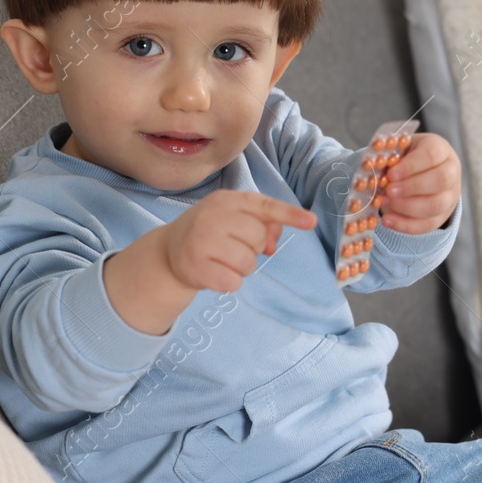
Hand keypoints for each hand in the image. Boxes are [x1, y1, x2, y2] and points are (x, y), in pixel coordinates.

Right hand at [162, 190, 317, 292]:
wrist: (170, 250)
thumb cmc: (213, 233)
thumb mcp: (235, 219)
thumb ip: (262, 224)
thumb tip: (272, 246)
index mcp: (227, 200)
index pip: (264, 206)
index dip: (289, 215)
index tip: (311, 222)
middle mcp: (212, 216)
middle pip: (258, 237)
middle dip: (254, 248)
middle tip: (235, 246)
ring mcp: (201, 241)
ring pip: (248, 262)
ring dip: (243, 267)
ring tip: (225, 260)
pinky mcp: (195, 267)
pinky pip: (233, 282)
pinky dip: (230, 282)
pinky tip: (216, 272)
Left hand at [380, 133, 459, 233]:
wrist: (423, 170)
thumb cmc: (408, 158)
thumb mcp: (400, 150)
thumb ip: (390, 159)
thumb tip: (375, 173)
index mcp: (441, 149)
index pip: (432, 155)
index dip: (411, 166)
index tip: (391, 174)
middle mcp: (452, 172)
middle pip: (440, 181)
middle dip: (411, 187)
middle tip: (388, 190)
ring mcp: (450, 195)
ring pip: (436, 205)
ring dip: (407, 207)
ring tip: (385, 202)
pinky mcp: (443, 215)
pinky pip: (428, 224)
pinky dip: (406, 225)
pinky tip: (388, 220)